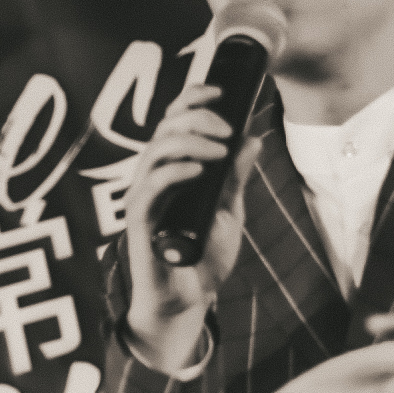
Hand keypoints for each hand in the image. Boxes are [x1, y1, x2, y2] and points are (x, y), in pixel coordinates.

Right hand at [123, 82, 264, 372]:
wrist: (189, 300)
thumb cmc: (201, 256)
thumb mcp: (228, 210)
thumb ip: (236, 176)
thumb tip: (252, 138)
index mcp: (172, 169)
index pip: (174, 120)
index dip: (193, 99)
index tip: (221, 92)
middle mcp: (153, 177)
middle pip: (165, 128)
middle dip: (197, 117)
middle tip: (227, 128)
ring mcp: (144, 198)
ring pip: (156, 150)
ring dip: (191, 141)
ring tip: (220, 150)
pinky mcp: (140, 222)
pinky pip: (150, 187)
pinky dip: (175, 171)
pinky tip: (199, 170)